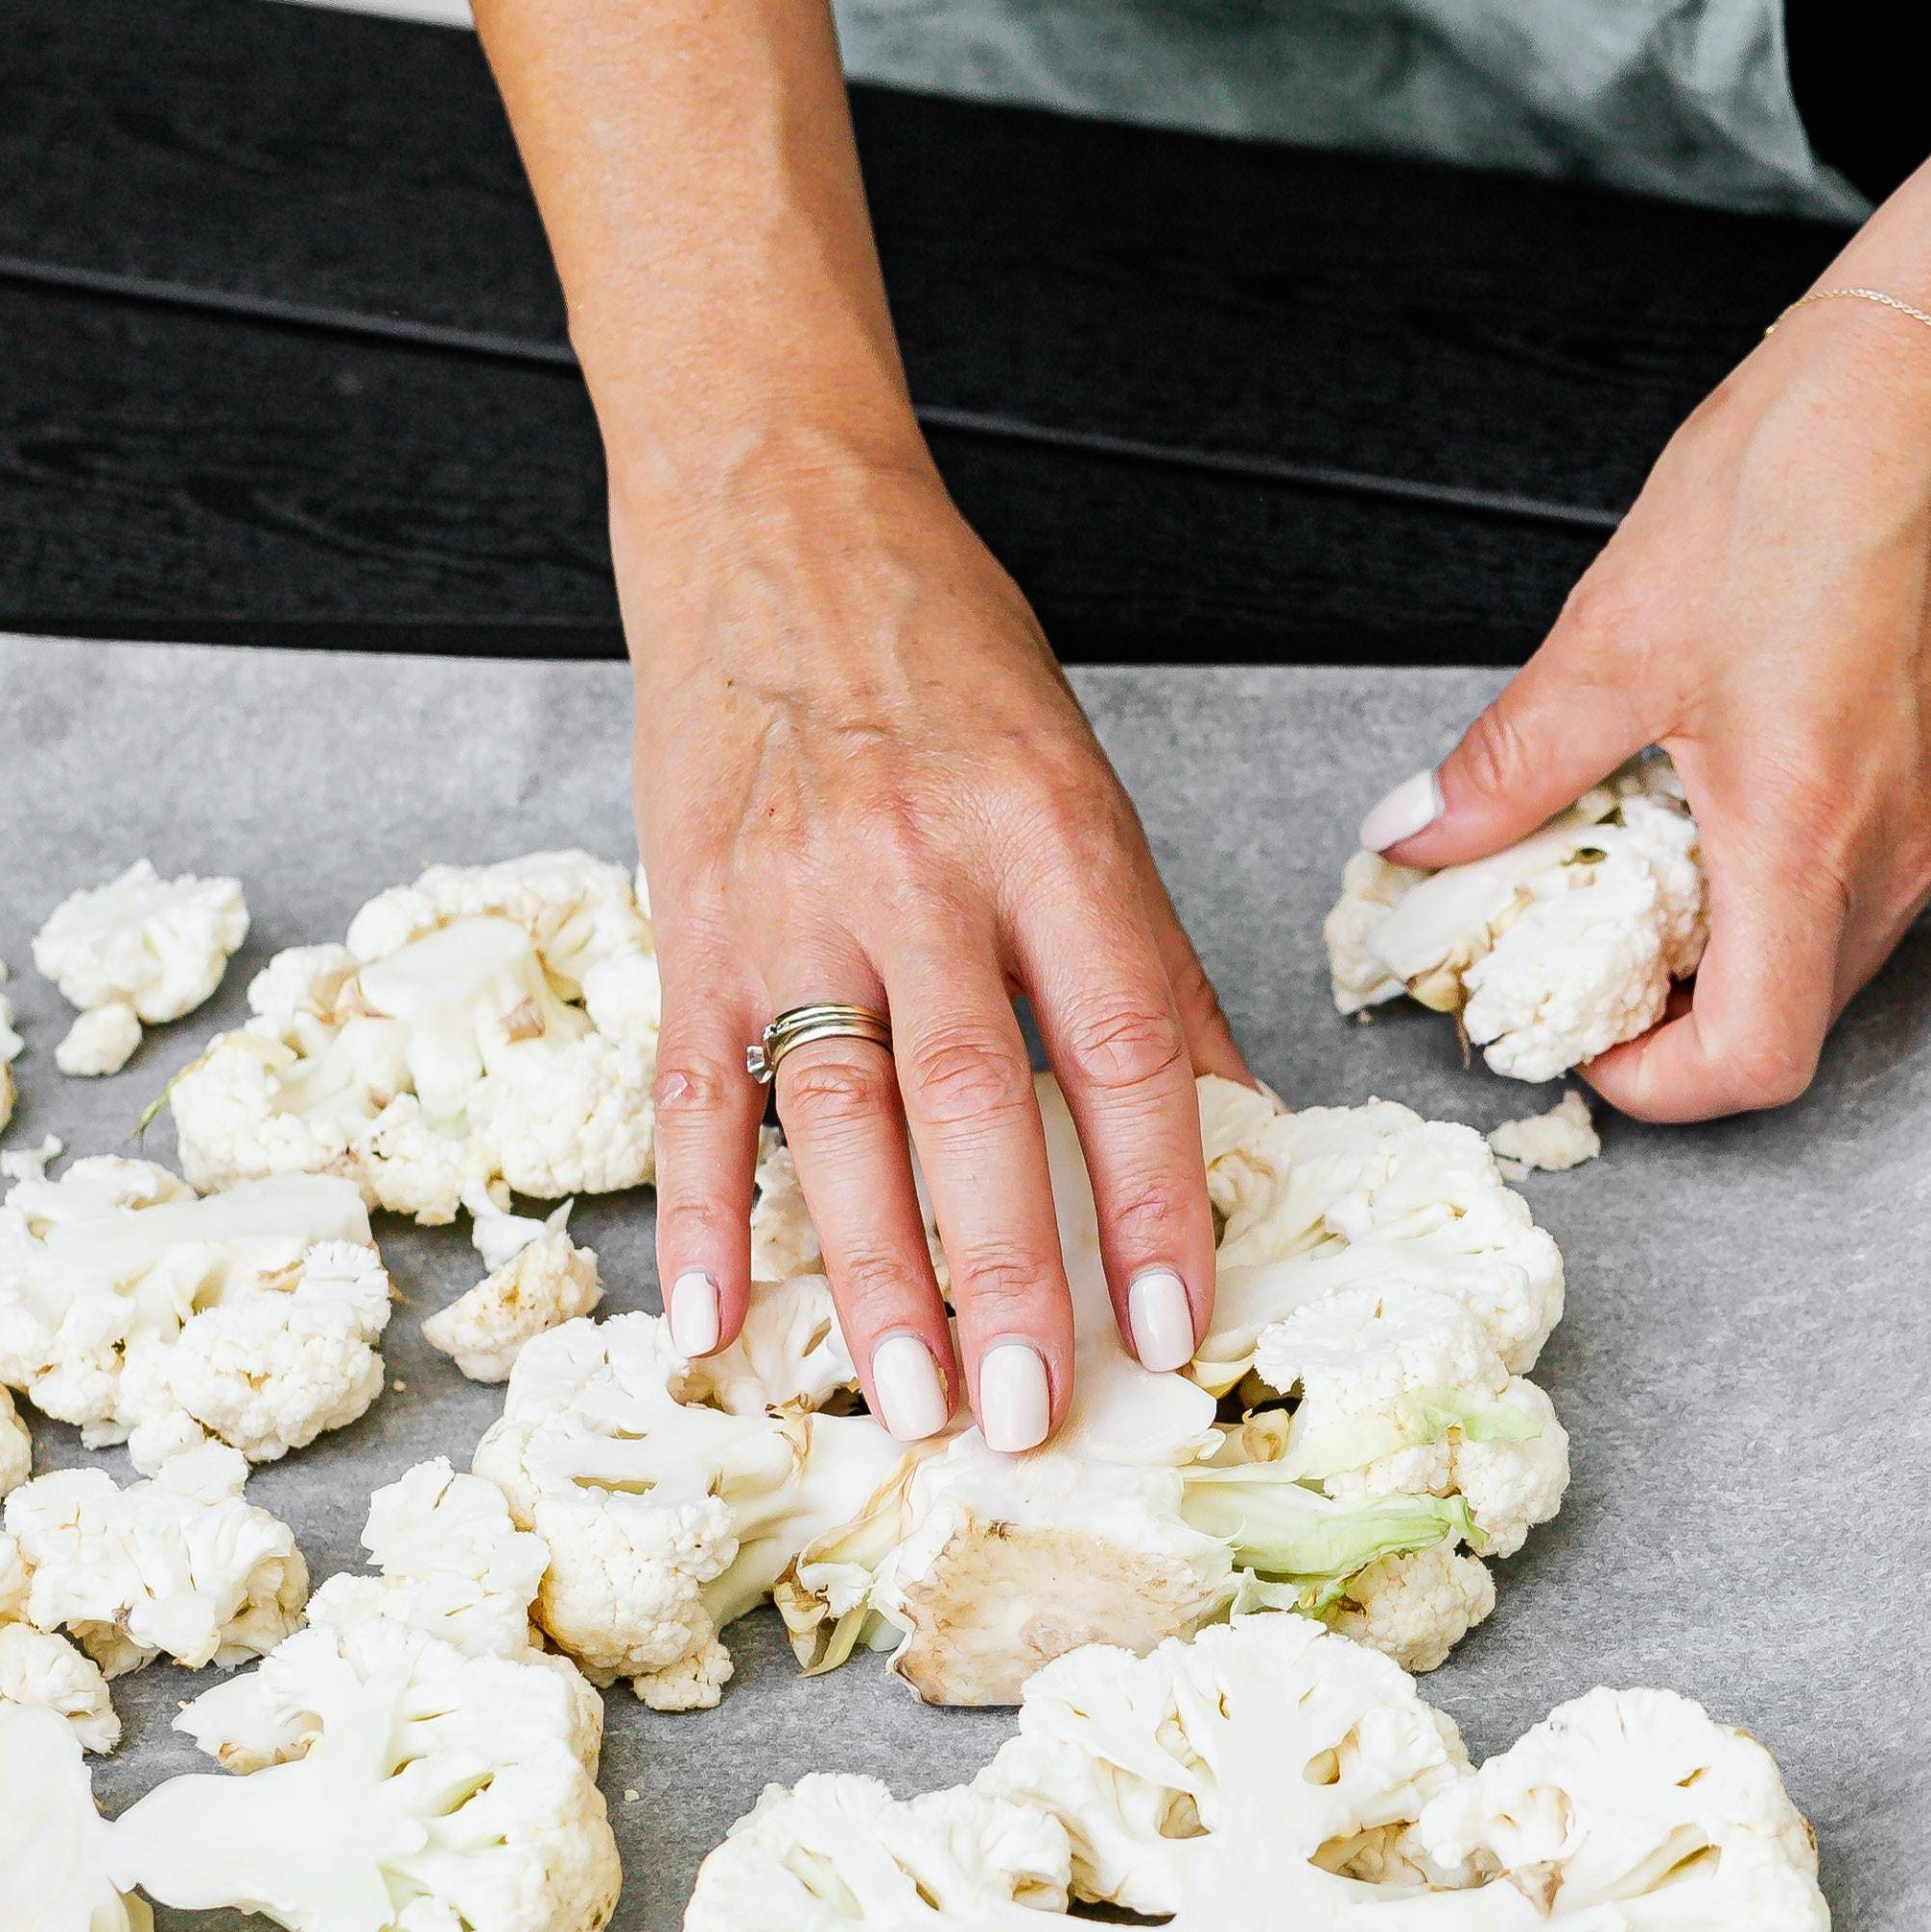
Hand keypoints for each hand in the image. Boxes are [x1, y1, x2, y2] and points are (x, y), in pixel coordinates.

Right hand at [624, 426, 1244, 1448]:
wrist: (773, 519)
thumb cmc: (946, 657)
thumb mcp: (1083, 784)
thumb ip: (1147, 959)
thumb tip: (1240, 1117)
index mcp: (1050, 837)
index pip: (1125, 1048)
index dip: (1158, 1199)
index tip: (1179, 1327)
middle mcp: (921, 871)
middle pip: (975, 1105)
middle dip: (1010, 1274)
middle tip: (1030, 1413)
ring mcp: (793, 900)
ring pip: (837, 1116)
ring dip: (874, 1275)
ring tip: (908, 1401)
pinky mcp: (690, 918)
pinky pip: (694, 1088)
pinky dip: (701, 1214)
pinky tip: (716, 1320)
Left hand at [1372, 293, 1930, 1115]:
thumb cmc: (1810, 471)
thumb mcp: (1618, 631)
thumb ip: (1514, 763)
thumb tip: (1425, 829)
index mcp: (1805, 834)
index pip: (1755, 1059)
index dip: (1663, 1085)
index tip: (1598, 1045)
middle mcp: (1900, 841)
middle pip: (1799, 1013)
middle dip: (1693, 1010)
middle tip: (1605, 953)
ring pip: (1847, 942)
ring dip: (1753, 935)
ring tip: (1670, 856)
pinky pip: (1892, 862)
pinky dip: (1811, 863)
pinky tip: (1748, 779)